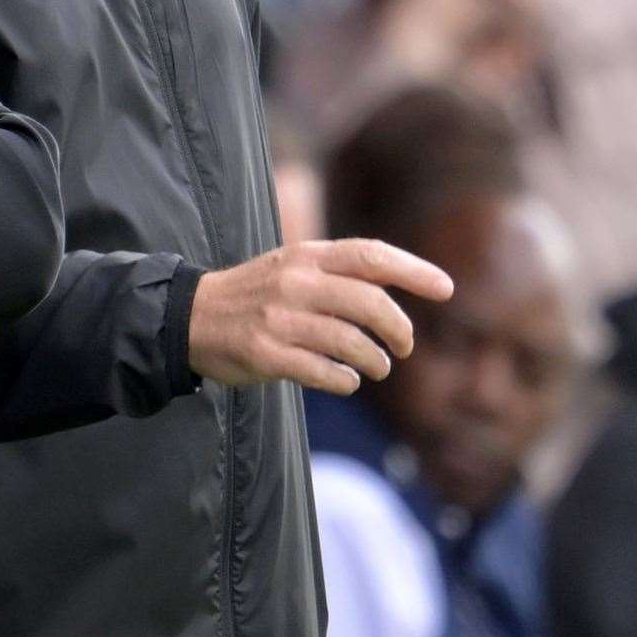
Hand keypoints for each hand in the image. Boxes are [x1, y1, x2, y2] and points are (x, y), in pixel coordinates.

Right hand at [188, 238, 452, 395]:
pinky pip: (324, 372)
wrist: (190, 316)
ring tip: (376, 367)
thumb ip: (338, 274)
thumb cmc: (255, 293)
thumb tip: (401, 289)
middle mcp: (294, 283)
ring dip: (375, 361)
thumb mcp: (292, 267)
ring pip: (351, 343)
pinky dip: (345, 380)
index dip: (414, 272)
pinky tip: (346, 380)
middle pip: (370, 304)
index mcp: (305, 256)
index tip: (447, 289)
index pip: (370, 256)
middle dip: (399, 330)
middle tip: (403, 346)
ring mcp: (279, 319)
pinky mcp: (266, 354)